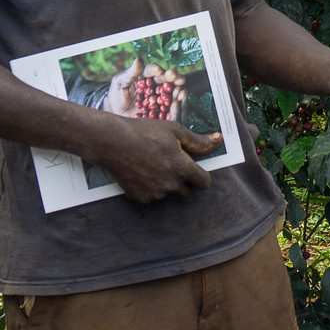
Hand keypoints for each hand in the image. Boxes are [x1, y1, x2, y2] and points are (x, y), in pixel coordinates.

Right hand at [91, 117, 223, 202]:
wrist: (112, 142)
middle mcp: (171, 185)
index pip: (204, 183)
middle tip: (169, 165)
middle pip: (187, 192)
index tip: (194, 170)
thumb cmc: (144, 132)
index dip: (201, 176)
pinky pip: (152, 197)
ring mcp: (155, 194)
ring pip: (168, 194)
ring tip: (152, 165)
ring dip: (165, 184)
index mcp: (182, 168)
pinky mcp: (140, 199)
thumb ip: (197, 140)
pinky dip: (149, 188)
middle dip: (183, 181)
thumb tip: (218, 139)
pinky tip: (140, 172)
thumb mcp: (174, 131)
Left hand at [103, 60, 185, 122]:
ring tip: (181, 90)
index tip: (159, 71)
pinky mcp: (160, 109)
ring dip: (177, 90)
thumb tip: (138, 59)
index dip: (157, 70)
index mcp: (144, 75)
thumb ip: (130, 72)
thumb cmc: (116, 96)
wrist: (115, 114)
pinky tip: (177, 105)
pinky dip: (174, 106)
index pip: (152, 70)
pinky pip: (168, 107)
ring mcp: (158, 97)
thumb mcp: (119, 83)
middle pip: (165, 79)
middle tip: (178, 78)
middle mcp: (154, 84)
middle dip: (173, 78)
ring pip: (170, 92)